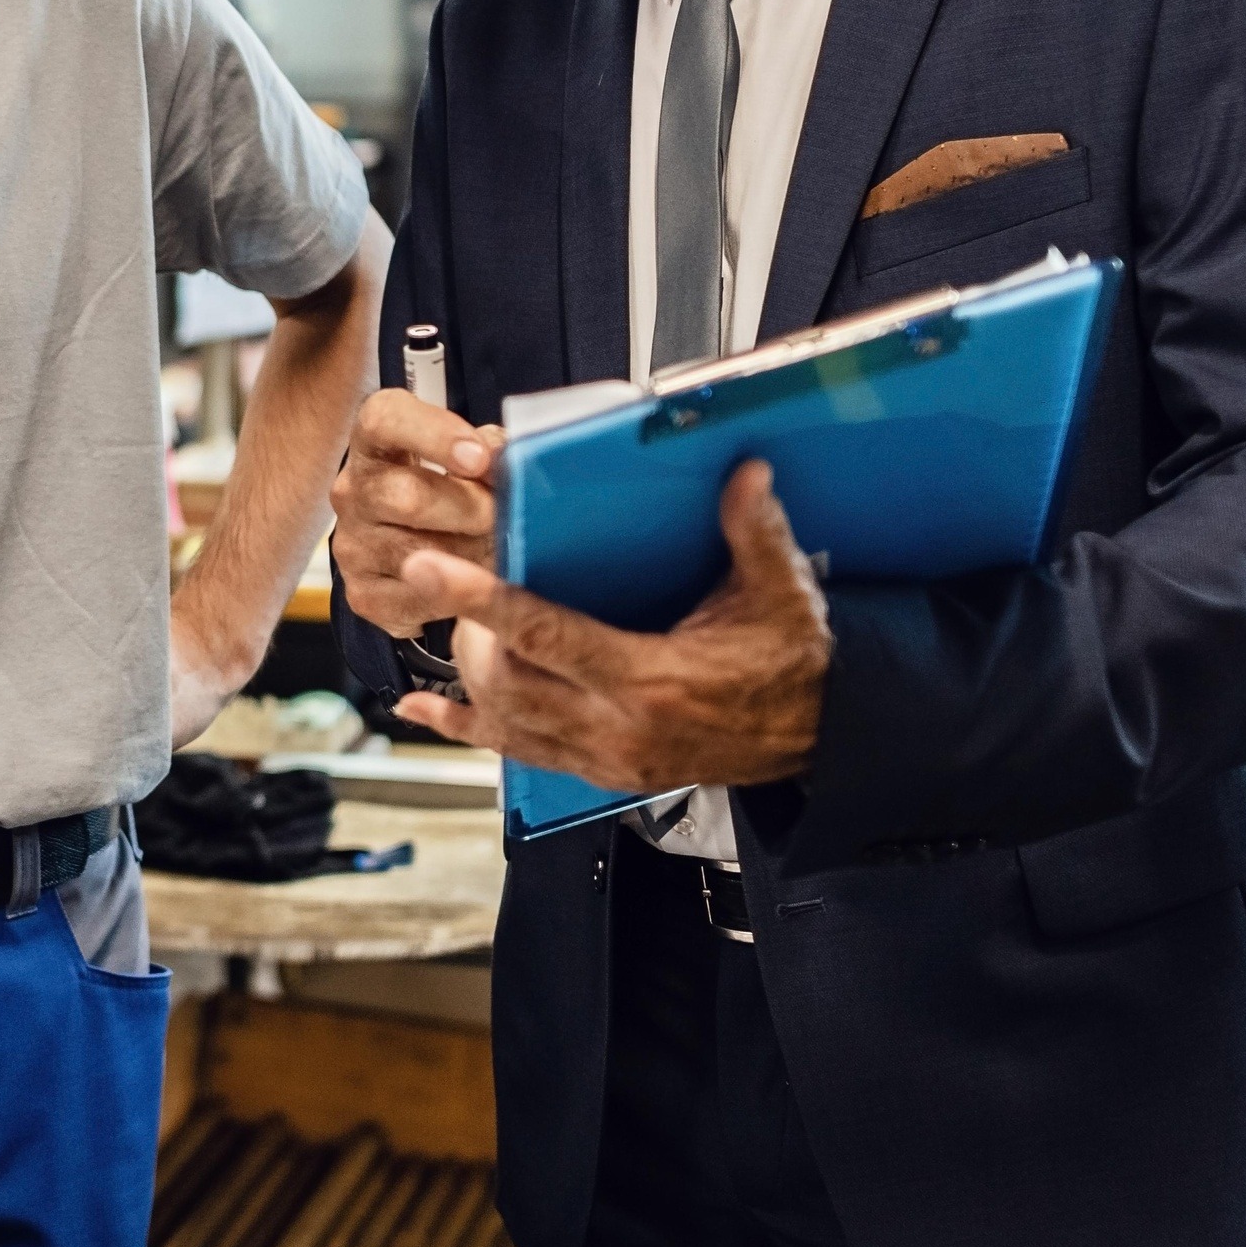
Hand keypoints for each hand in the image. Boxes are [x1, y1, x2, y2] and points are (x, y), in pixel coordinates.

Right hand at [328, 387, 502, 638]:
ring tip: (502, 551)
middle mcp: (352, 490)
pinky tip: (478, 581)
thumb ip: (491, 448)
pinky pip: (420, 599)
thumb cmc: (455, 485)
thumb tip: (510, 459)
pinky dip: (459, 595)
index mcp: (374, 440)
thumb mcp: (474, 452)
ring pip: (419, 555)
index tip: (481, 458)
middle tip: (509, 518)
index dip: (434, 435)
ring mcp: (352, 545)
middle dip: (472, 510)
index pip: (385, 421)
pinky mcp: (363, 593)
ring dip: (473, 556)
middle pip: (408, 498)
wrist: (426, 543)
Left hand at [392, 459, 829, 789]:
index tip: (433, 569)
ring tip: (449, 622)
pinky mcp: (603, 773)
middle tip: (448, 580)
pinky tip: (428, 710)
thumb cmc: (793, 664)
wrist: (816, 736)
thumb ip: (755, 532)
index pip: (546, 635)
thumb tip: (745, 472)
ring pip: (505, 723)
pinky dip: (469, 729)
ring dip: (466, 676)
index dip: (482, 600)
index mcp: (652, 681)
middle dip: (466, 630)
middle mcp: (619, 729)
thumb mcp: (783, 594)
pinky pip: (520, 754)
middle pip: (508, 682)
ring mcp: (607, 758)